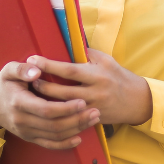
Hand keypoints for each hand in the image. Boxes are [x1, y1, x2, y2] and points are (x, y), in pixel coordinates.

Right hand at [0, 61, 100, 149]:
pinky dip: (65, 144)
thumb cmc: (4, 83)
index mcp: (19, 102)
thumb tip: (37, 70)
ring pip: (54, 136)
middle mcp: (22, 120)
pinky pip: (49, 145)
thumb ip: (22, 69)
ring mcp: (26, 132)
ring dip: (76, 129)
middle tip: (95, 111)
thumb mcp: (8, 70)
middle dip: (77, 120)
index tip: (82, 101)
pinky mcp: (29, 138)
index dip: (65, 108)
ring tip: (93, 119)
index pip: (46, 109)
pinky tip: (79, 137)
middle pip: (54, 125)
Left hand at [28, 48, 152, 125]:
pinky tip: (45, 109)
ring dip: (46, 100)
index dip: (50, 65)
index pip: (69, 70)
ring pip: (64, 107)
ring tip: (32, 93)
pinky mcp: (92, 119)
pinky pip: (71, 118)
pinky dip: (57, 113)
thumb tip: (66, 44)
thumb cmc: (118, 76)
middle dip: (43, 85)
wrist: (137, 101)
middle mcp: (95, 92)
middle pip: (63, 91)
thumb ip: (86, 53)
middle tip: (27, 78)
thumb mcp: (105, 60)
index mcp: (97, 74)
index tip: (33, 59)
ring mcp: (93, 108)